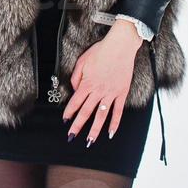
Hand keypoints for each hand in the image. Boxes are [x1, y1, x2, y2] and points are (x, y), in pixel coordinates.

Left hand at [62, 21, 142, 146]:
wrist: (120, 46)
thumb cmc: (101, 51)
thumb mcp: (82, 61)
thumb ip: (76, 77)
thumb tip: (75, 90)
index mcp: (87, 83)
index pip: (75, 102)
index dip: (69, 112)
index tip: (65, 121)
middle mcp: (98, 91)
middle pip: (86, 112)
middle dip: (78, 125)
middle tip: (72, 136)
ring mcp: (111, 93)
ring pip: (101, 115)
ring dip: (95, 130)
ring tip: (90, 140)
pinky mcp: (121, 93)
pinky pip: (118, 111)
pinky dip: (114, 123)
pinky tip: (110, 133)